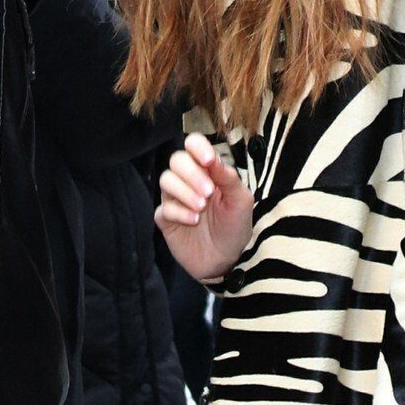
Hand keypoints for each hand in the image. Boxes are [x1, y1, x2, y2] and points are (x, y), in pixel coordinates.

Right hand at [154, 130, 254, 285]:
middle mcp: (188, 180)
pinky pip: (163, 207)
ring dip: (184, 192)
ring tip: (201, 207)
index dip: (197, 147)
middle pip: (177, 160)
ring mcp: (175, 199)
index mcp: (208, 170)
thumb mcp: (240, 201)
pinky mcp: (166, 219)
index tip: (207, 160)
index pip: (194, 145)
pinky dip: (179, 212)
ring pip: (166, 180)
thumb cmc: (235, 226)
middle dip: (192, 174)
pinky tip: (193, 220)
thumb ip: (227, 178)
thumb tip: (212, 158)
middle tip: (208, 192)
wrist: (227, 259)